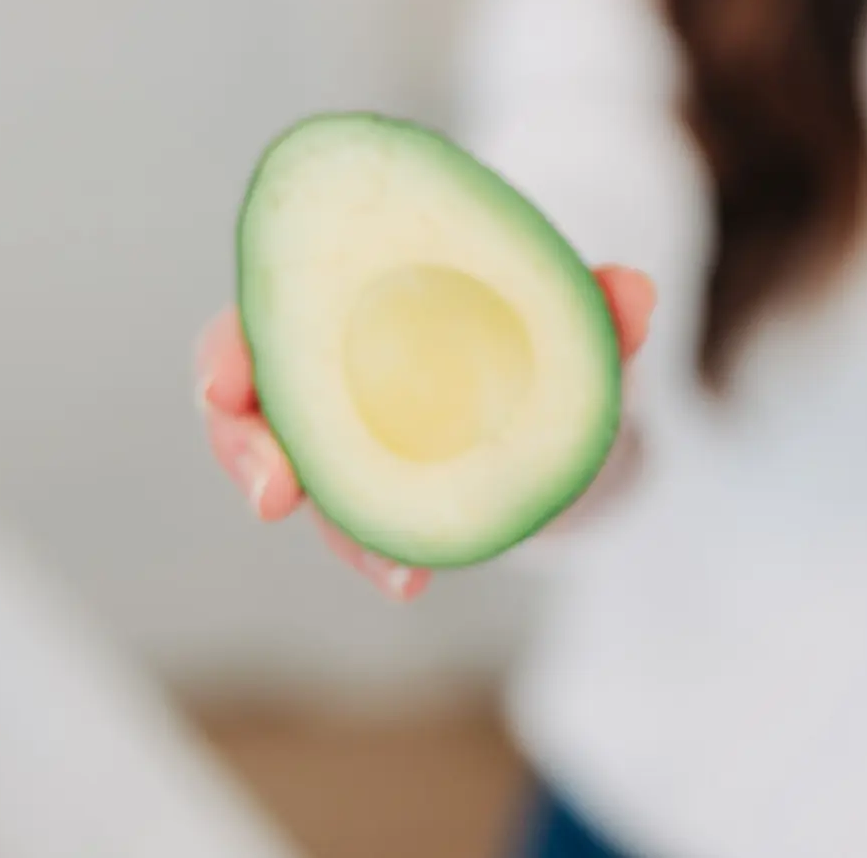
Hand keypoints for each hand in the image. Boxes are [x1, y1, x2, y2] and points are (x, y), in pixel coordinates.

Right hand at [194, 265, 655, 599]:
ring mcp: (355, 436)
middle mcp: (335, 368)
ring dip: (333, 526)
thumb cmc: (542, 332)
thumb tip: (638, 293)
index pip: (264, 315)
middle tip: (275, 496)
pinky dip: (381, 548)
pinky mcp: (387, 492)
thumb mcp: (569, 317)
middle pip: (254, 407)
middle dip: (247, 452)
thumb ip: (594, 305)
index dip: (230, 350)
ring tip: (389, 568)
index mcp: (352, 297)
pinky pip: (363, 521)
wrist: (572, 403)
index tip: (228, 385)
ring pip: (307, 481)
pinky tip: (412, 573)